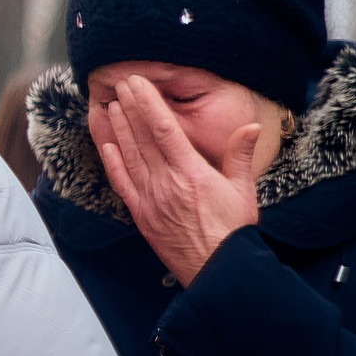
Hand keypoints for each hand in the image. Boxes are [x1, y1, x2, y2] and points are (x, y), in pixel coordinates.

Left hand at [101, 76, 259, 285]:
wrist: (217, 270)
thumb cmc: (234, 231)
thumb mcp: (244, 191)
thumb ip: (240, 156)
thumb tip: (250, 127)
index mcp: (192, 173)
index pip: (165, 129)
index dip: (148, 104)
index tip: (138, 84)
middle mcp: (166, 183)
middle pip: (142, 138)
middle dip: (130, 109)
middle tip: (119, 85)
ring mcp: (150, 199)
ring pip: (129, 156)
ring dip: (117, 130)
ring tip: (109, 106)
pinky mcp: (140, 214)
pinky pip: (122, 183)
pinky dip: (112, 162)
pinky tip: (105, 145)